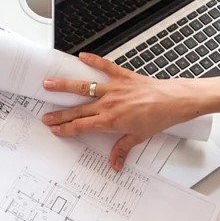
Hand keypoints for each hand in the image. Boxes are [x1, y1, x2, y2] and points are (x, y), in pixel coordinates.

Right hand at [42, 53, 197, 170]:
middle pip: (78, 110)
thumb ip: (122, 149)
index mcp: (111, 121)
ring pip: (84, 87)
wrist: (174, 101)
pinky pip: (104, 67)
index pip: (82, 126)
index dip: (66, 129)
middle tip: (45, 116)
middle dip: (60, 114)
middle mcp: (109, 104)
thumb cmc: (159, 118)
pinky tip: (82, 56)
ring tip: (48, 83)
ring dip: (64, 86)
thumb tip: (114, 164)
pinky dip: (93, 61)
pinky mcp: (122, 76)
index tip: (55, 130)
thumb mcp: (139, 137)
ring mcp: (114, 89)